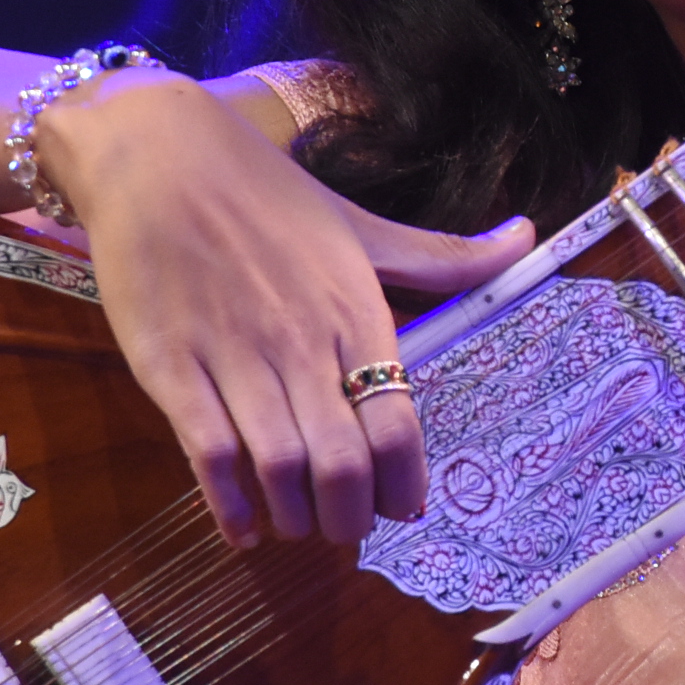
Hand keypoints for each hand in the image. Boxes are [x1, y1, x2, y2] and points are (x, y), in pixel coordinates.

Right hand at [35, 69, 532, 546]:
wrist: (158, 155)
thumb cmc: (265, 191)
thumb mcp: (361, 225)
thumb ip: (441, 256)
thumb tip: (525, 237)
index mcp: (353, 311)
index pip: (399, 422)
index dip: (405, 482)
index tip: (403, 507)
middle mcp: (300, 341)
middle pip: (343, 462)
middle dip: (352, 517)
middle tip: (348, 529)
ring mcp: (233, 356)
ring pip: (280, 467)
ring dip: (297, 517)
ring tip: (300, 526)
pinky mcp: (169, 366)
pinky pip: (208, 454)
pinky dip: (229, 505)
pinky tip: (242, 527)